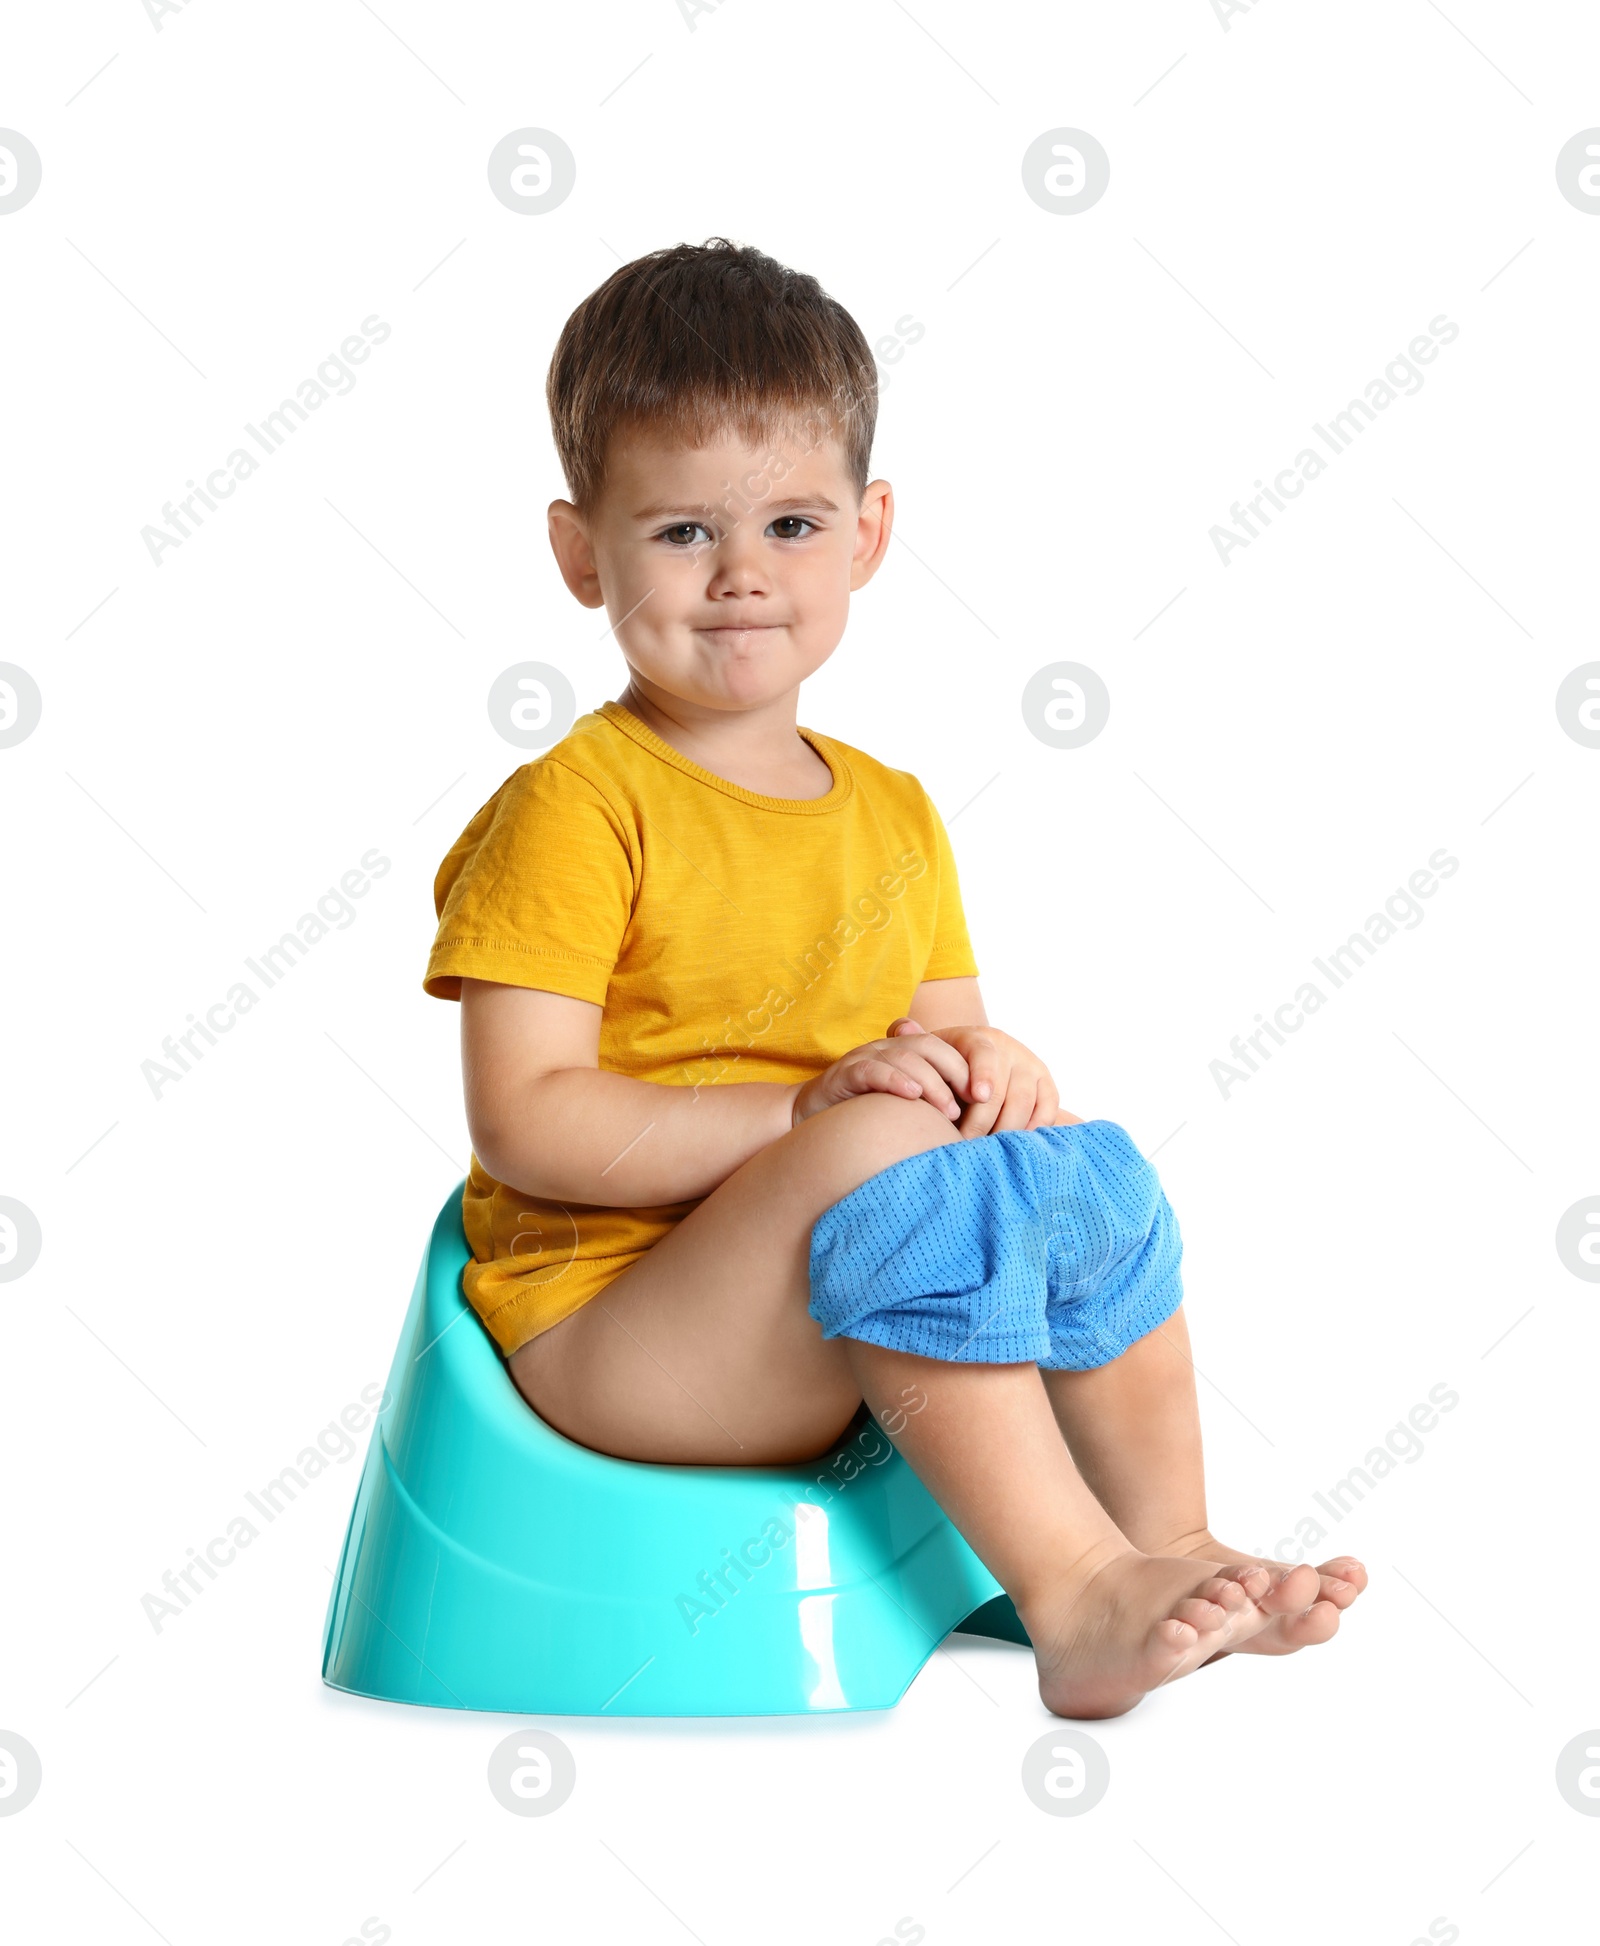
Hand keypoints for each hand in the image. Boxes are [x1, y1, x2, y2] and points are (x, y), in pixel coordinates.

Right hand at [790, 1030, 971, 1127]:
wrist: (809, 1114)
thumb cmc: (863, 1112)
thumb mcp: (903, 1105)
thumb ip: (932, 1102)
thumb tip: (974, 1119)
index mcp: (904, 1051)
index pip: (943, 1047)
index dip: (967, 1067)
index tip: (986, 1095)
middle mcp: (886, 1048)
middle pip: (929, 1047)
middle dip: (956, 1073)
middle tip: (975, 1102)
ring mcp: (864, 1057)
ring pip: (905, 1058)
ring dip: (932, 1083)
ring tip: (948, 1110)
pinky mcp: (844, 1073)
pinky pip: (873, 1070)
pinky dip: (894, 1081)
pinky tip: (911, 1097)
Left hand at [886, 1018, 1081, 1138]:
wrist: (978, 1072)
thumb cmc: (945, 1069)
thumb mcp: (929, 1053)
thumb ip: (913, 1042)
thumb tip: (903, 1027)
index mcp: (978, 1038)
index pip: (984, 1053)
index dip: (982, 1074)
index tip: (977, 1096)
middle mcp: (1009, 1049)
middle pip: (1004, 1088)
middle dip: (983, 1120)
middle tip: (963, 1145)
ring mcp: (1031, 1068)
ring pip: (1025, 1103)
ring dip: (1004, 1131)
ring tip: (983, 1152)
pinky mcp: (1047, 1087)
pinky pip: (1048, 1110)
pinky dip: (1034, 1129)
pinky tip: (1013, 1146)